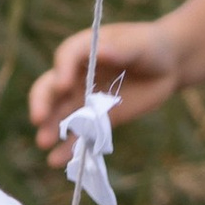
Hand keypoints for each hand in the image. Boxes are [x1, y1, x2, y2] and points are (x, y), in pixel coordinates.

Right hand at [28, 17, 181, 158]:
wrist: (166, 66)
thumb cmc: (149, 46)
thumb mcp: (138, 44)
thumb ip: (120, 49)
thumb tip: (102, 52)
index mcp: (83, 49)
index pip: (65, 57)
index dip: (62, 70)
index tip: (63, 85)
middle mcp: (76, 75)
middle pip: (51, 88)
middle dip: (42, 102)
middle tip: (38, 118)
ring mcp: (85, 99)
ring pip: (61, 114)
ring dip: (50, 128)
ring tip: (43, 142)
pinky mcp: (98, 120)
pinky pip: (80, 134)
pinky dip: (67, 148)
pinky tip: (55, 160)